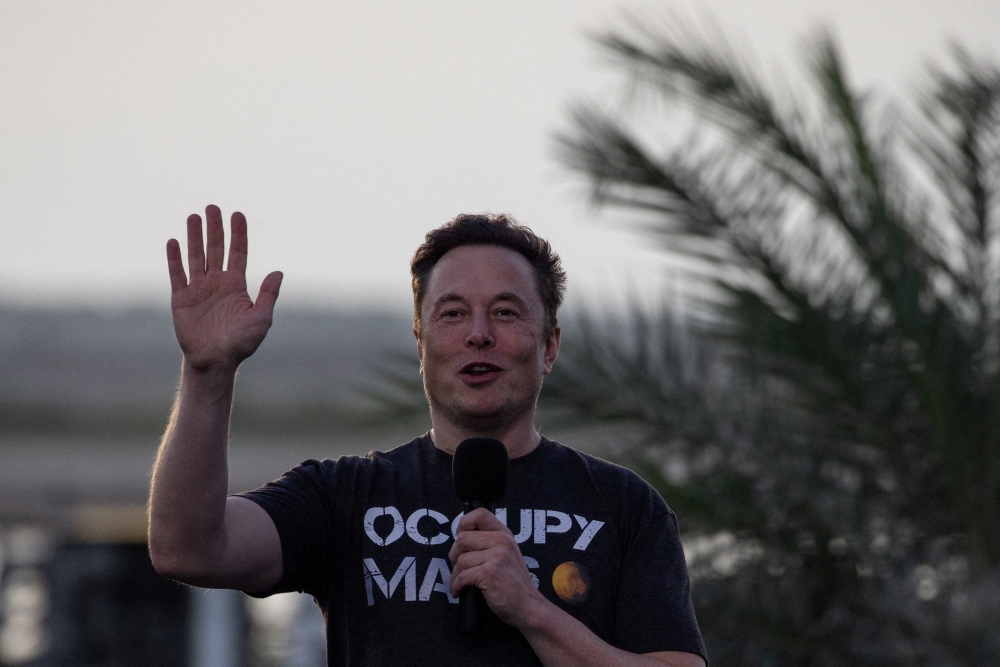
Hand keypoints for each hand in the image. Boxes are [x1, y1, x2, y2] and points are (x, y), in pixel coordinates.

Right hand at [166, 205, 282, 372]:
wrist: (216, 361)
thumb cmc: (242, 342)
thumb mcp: (261, 318)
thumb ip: (268, 295)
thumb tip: (278, 272)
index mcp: (236, 285)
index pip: (238, 253)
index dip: (238, 234)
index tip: (238, 214)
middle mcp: (217, 283)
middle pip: (216, 249)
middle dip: (215, 228)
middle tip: (213, 207)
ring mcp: (198, 289)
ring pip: (196, 256)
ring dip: (195, 236)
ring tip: (194, 216)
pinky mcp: (181, 298)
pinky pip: (177, 274)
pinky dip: (175, 258)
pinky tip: (174, 241)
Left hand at [448, 508, 546, 626]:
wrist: (528, 606)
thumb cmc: (513, 584)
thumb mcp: (507, 554)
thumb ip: (489, 543)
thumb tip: (461, 538)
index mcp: (504, 534)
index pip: (479, 514)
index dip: (464, 524)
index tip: (462, 540)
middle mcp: (501, 541)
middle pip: (462, 539)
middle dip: (455, 555)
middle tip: (460, 568)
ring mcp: (496, 556)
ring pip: (460, 560)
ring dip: (455, 575)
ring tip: (461, 583)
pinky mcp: (489, 573)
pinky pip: (461, 576)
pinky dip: (456, 586)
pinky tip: (460, 591)